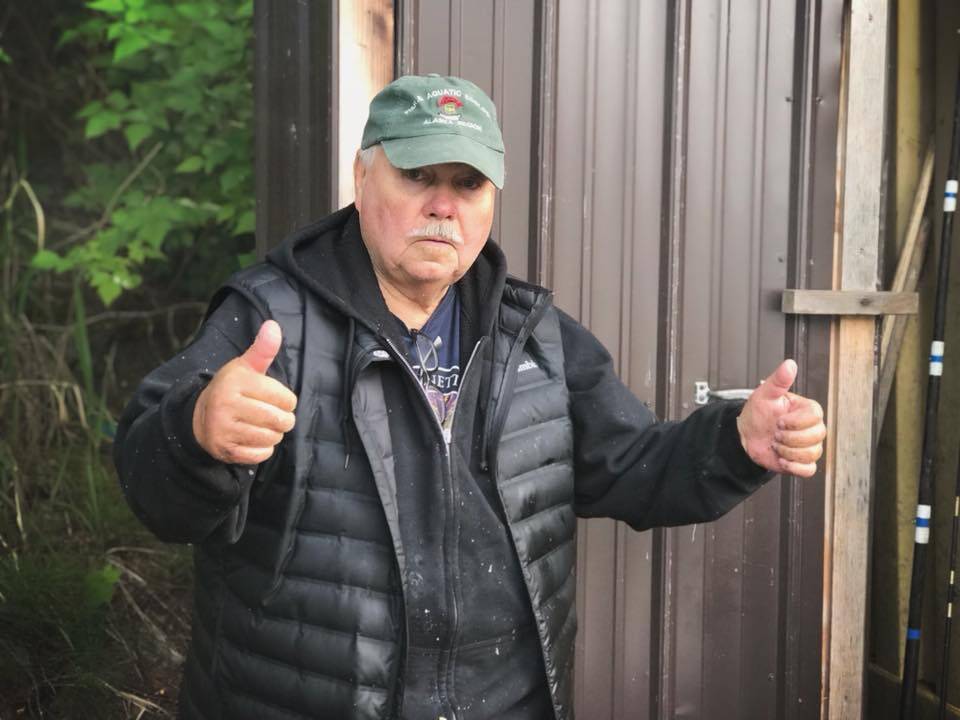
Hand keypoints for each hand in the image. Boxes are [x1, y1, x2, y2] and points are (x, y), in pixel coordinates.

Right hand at [192, 320, 296, 464]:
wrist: (200, 418)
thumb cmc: (233, 389)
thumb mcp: (245, 367)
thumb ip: (263, 349)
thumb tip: (273, 325)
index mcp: (234, 382)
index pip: (284, 398)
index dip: (288, 401)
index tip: (279, 399)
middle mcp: (225, 405)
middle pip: (279, 420)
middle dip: (284, 420)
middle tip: (277, 416)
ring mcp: (223, 430)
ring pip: (271, 438)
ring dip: (274, 434)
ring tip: (265, 426)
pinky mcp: (224, 450)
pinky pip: (261, 455)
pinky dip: (264, 449)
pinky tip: (254, 438)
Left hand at [735, 359, 825, 476]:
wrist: (746, 436)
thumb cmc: (757, 413)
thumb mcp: (764, 394)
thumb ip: (778, 380)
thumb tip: (790, 364)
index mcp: (807, 410)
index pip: (815, 416)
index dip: (795, 421)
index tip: (779, 421)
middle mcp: (812, 428)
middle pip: (816, 436)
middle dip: (790, 437)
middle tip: (775, 433)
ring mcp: (809, 446)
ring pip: (812, 453)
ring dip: (787, 451)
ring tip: (775, 444)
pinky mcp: (803, 463)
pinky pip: (809, 470)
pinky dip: (794, 467)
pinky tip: (781, 459)